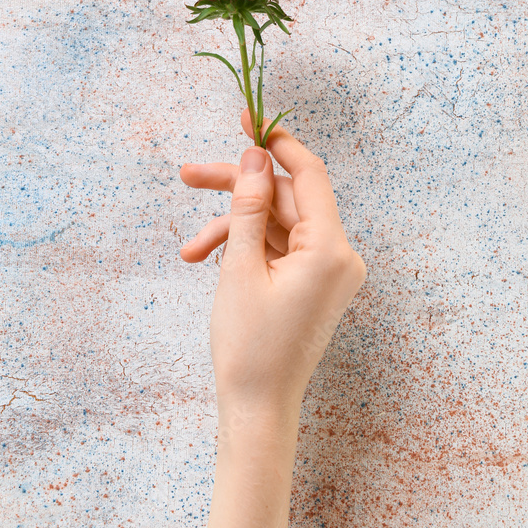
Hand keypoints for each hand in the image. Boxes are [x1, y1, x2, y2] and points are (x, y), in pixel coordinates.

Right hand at [179, 108, 366, 411]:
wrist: (258, 410)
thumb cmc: (249, 347)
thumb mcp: (240, 267)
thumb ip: (249, 206)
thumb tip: (256, 157)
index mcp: (331, 249)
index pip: (308, 174)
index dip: (275, 143)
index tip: (247, 117)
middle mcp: (339, 256)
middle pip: (284, 200)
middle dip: (235, 192)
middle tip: (188, 175)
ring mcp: (328, 271)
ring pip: (277, 225)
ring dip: (233, 228)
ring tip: (190, 250)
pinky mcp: (314, 283)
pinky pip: (280, 249)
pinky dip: (246, 249)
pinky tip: (209, 259)